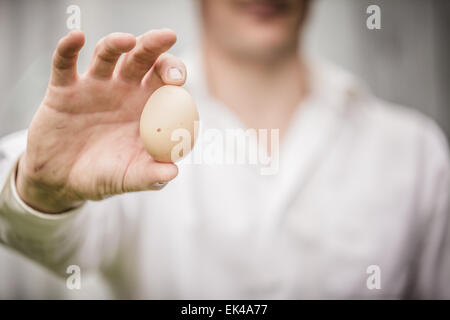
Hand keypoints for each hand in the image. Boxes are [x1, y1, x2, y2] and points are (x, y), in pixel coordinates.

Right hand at [16, 29, 185, 212]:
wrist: (63, 181)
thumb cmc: (104, 176)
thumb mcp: (128, 178)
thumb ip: (150, 176)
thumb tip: (172, 172)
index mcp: (147, 108)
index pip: (167, 83)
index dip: (175, 74)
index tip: (179, 80)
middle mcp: (125, 91)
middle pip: (143, 59)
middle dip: (155, 47)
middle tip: (167, 38)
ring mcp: (95, 87)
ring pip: (108, 54)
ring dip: (117, 43)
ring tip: (127, 41)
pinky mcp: (64, 89)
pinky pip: (65, 63)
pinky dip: (68, 48)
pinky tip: (76, 37)